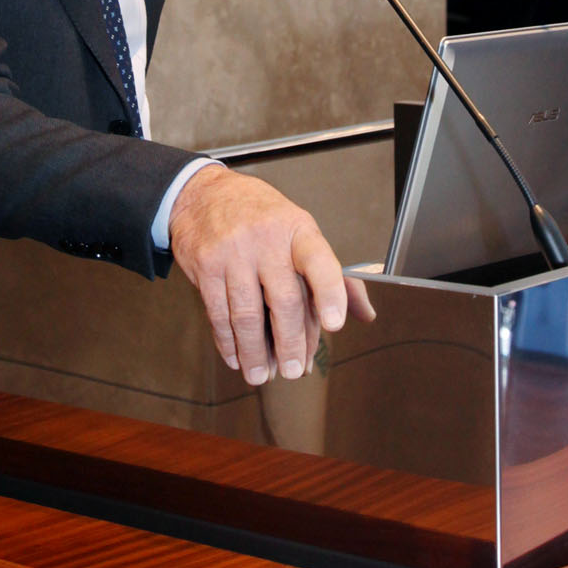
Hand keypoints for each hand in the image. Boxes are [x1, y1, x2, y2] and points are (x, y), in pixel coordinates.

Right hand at [167, 165, 375, 385]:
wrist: (204, 193)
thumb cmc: (261, 217)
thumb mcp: (301, 232)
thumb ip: (333, 274)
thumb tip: (364, 313)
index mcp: (297, 230)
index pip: (318, 260)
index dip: (329, 292)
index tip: (335, 323)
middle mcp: (265, 239)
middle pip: (283, 300)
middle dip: (290, 342)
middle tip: (295, 370)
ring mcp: (232, 253)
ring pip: (246, 315)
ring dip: (255, 352)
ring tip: (262, 374)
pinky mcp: (205, 267)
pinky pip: (218, 314)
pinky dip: (228, 342)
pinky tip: (236, 356)